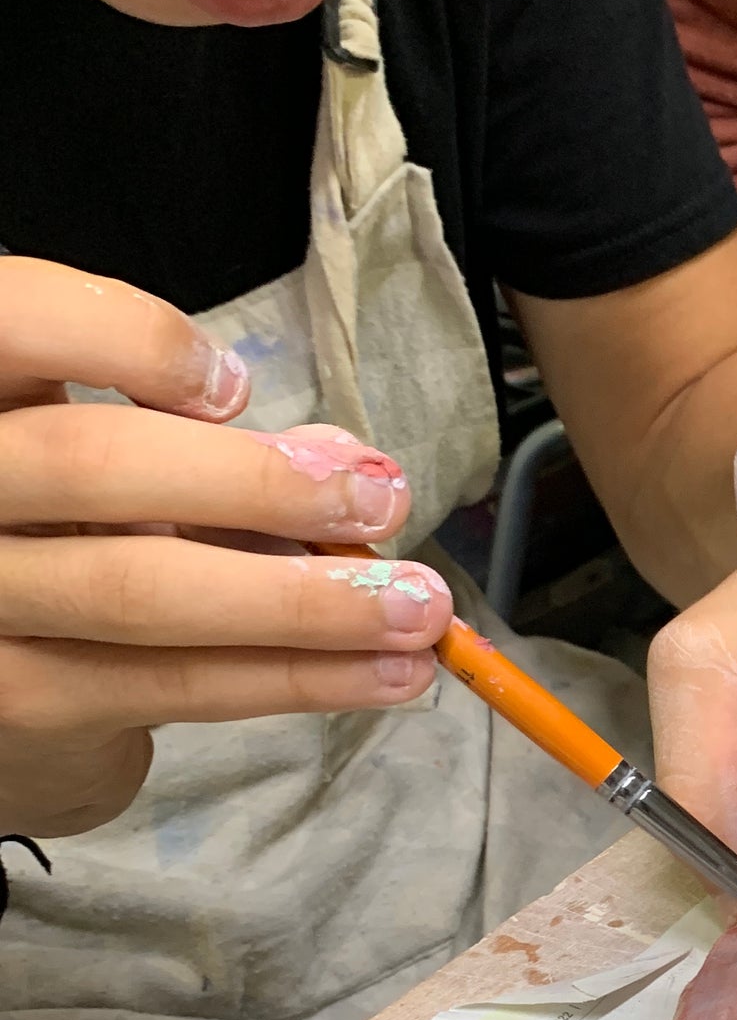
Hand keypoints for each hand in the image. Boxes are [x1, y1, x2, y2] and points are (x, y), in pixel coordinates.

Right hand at [0, 259, 449, 837]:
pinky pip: (173, 684)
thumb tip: (350, 465)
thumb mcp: (115, 459)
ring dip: (303, 603)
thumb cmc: (71, 528)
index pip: (14, 319)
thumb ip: (208, 442)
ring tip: (415, 608)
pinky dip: (294, 676)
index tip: (233, 384)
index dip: (126, 340)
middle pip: (89, 464)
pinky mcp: (23, 700)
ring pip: (141, 591)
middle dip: (257, 483)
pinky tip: (383, 672)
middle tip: (380, 501)